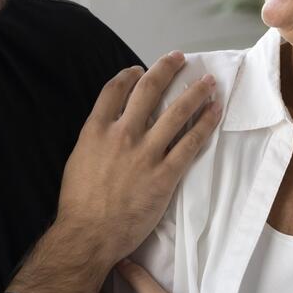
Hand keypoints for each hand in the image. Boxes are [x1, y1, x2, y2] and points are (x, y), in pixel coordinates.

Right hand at [8, 53, 220, 292]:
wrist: (89, 234)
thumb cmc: (79, 203)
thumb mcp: (77, 161)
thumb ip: (95, 139)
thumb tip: (108, 128)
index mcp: (96, 130)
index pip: (113, 90)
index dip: (129, 76)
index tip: (139, 69)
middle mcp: (122, 134)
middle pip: (148, 91)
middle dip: (166, 70)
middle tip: (179, 58)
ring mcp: (146, 153)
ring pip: (176, 113)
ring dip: (195, 92)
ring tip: (208, 81)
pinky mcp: (165, 174)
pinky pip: (190, 142)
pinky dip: (206, 124)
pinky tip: (215, 111)